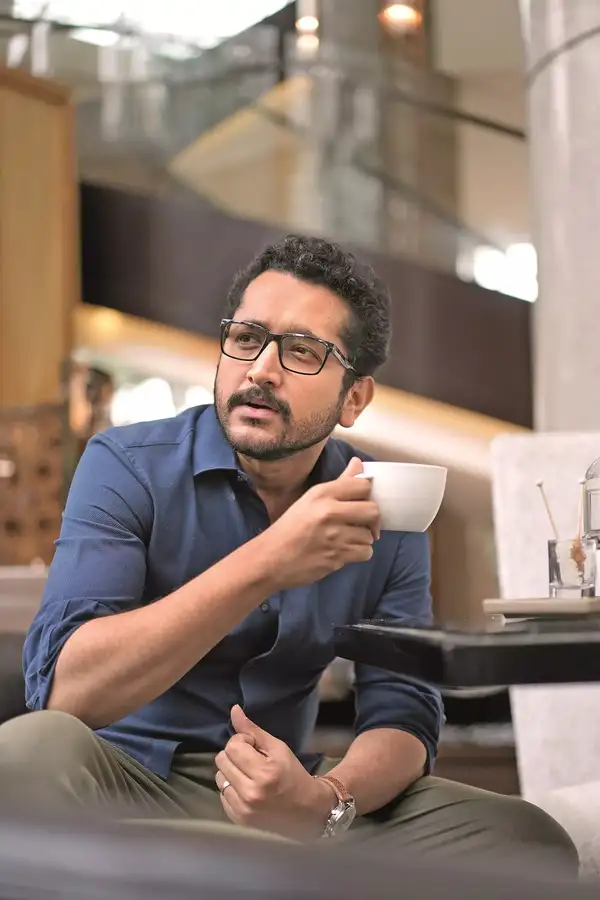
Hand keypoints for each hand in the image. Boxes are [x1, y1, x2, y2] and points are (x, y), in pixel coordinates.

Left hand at [215, 705, 335, 839]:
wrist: (306, 810)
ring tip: (248, 775)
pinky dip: (231, 788)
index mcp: (264, 773)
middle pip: (222, 760)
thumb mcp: (278, 748)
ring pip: (219, 777)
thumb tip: (234, 710)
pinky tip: (246, 789)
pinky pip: (221, 795)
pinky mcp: (238, 819)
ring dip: (231, 772)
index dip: (243, 741)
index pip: (233, 746)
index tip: (255, 747)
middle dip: (235, 755)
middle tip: (252, 760)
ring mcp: (243, 809)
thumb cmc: (293, 775)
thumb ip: (253, 730)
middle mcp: (250, 793)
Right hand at [261, 457, 380, 590]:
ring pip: (369, 535)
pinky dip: (359, 553)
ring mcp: (334, 536)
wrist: (271, 558)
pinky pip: (366, 552)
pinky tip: (345, 551)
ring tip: (347, 539)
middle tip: (360, 524)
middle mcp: (330, 512)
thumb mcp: (311, 499)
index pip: (363, 485)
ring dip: (362, 538)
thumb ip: (340, 483)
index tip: (360, 503)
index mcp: (322, 493)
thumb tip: (359, 463)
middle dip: (371, 519)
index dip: (366, 495)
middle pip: (373, 510)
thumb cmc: (290, 527)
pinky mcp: (337, 557)